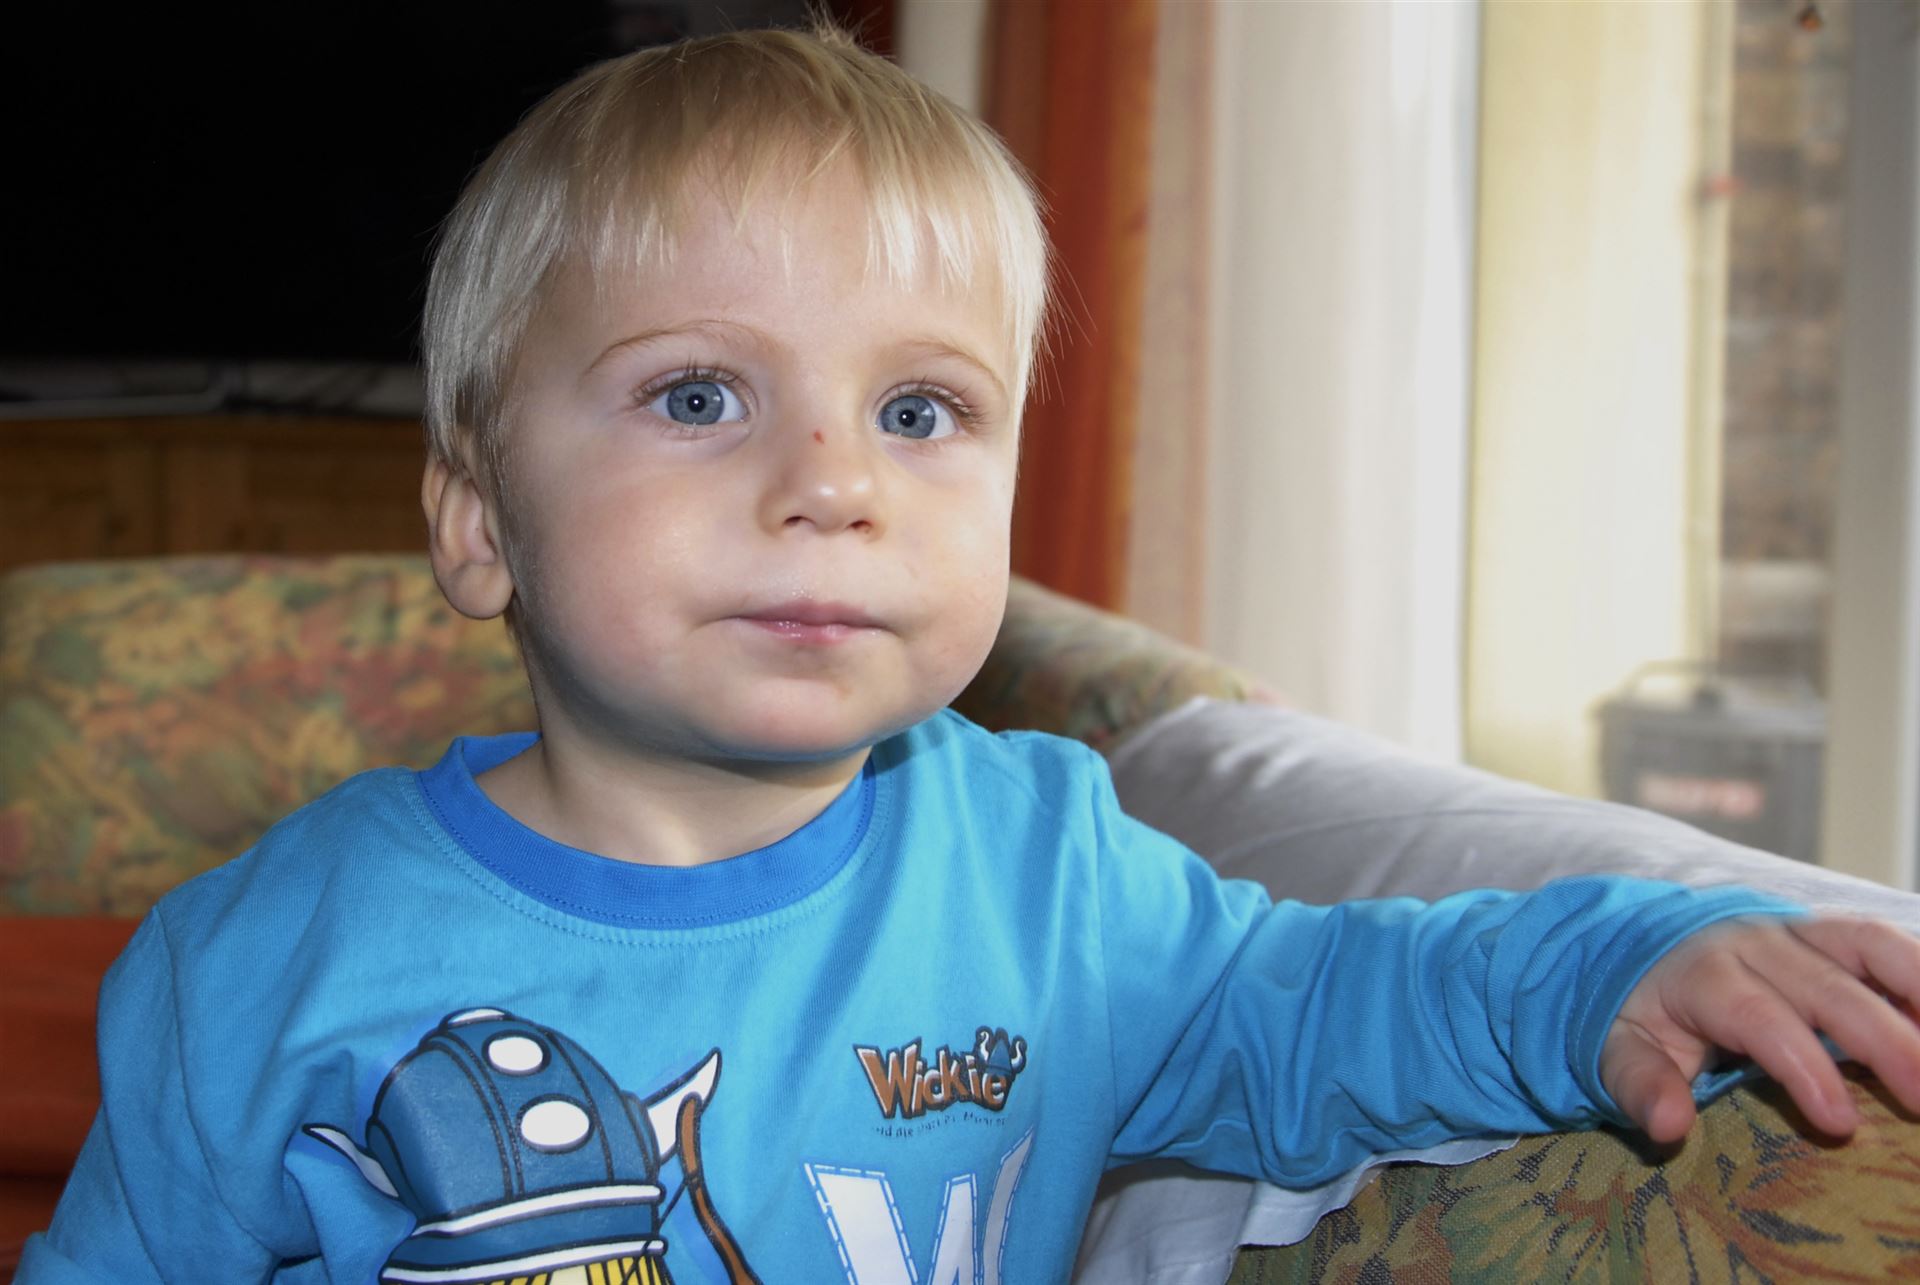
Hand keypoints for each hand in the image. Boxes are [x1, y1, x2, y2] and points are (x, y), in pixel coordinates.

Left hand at [1601, 916, 1919, 1142]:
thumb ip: (1640, 1082)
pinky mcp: (1832, 931)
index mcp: (1705, 975)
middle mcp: (1758, 943)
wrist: (1641, 942)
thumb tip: (1669, 1124)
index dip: (1804, 1069)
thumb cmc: (1642, 1008)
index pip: (1760, 1019)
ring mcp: (1800, 930)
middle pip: (1830, 988)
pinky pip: (1885, 941)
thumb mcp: (1618, 1046)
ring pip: (1871, 944)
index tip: (1841, 1124)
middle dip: (1886, 1042)